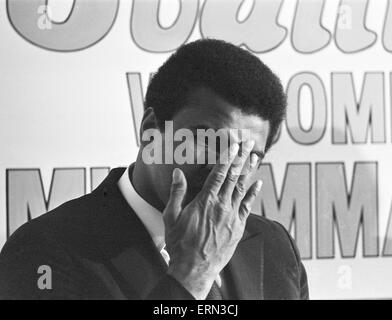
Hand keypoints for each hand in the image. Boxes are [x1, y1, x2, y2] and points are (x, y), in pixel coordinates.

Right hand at [163, 140, 262, 299]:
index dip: (227, 156)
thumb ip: (177, 192)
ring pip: (243, 188)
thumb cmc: (180, 243)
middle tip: (248, 142)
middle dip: (241, 157)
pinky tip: (258, 183)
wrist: (194, 269)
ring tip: (256, 156)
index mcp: (205, 201)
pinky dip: (253, 193)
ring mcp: (232, 216)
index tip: (233, 143)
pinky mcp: (238, 227)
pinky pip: (248, 206)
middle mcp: (222, 205)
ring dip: (250, 170)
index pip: (219, 173)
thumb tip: (178, 172)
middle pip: (234, 176)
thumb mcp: (171, 216)